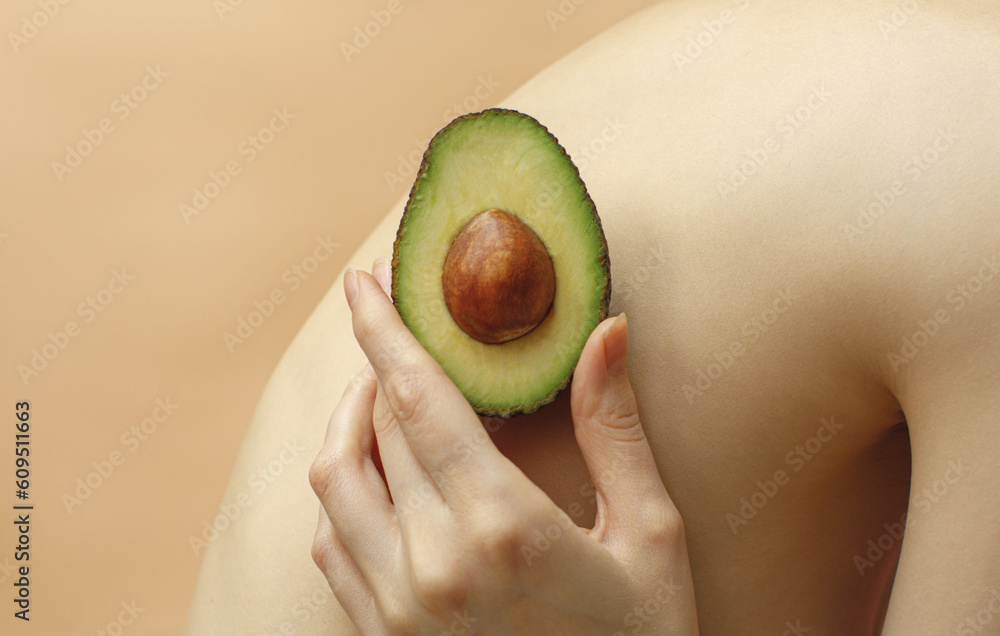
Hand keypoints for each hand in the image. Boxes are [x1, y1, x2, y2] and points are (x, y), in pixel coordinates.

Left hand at [309, 259, 699, 634]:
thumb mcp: (650, 536)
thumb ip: (617, 428)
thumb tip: (608, 331)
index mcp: (501, 525)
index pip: (421, 400)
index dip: (386, 331)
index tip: (360, 282)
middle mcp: (432, 564)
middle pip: (376, 430)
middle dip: (379, 367)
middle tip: (394, 328)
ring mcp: (395, 609)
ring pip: (334, 484)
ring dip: (348, 426)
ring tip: (379, 394)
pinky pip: (332, 544)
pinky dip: (339, 492)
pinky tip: (371, 474)